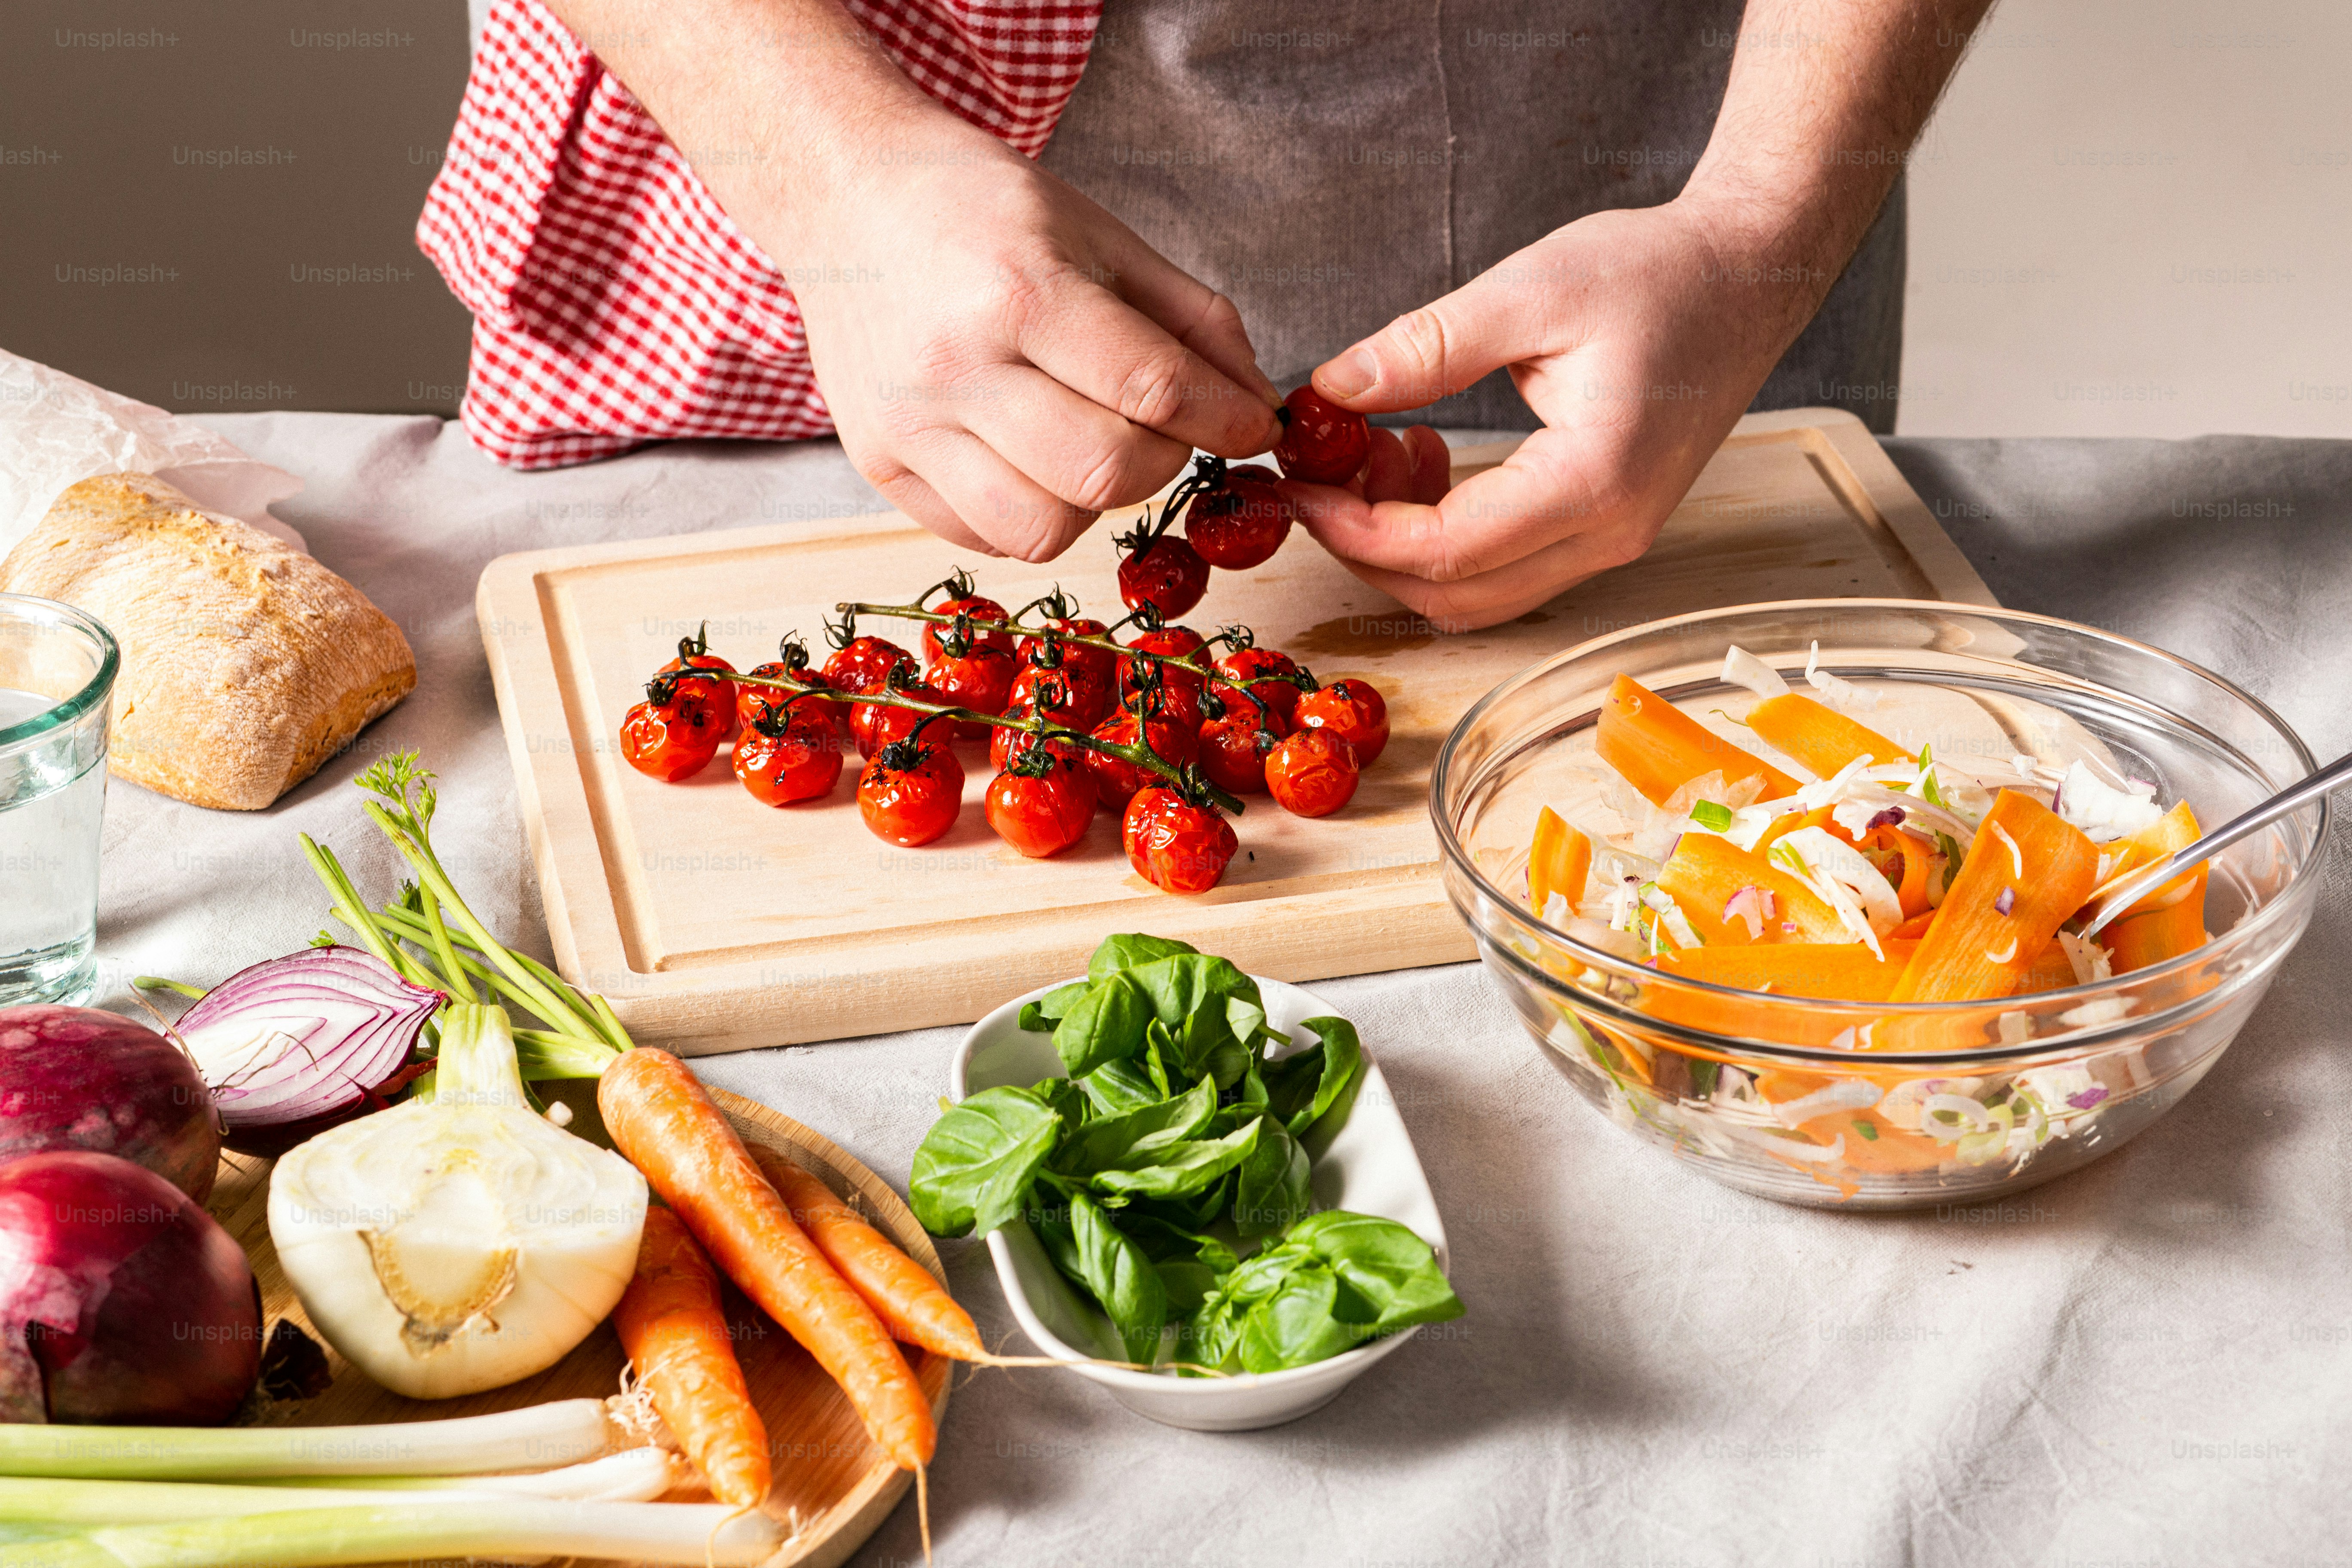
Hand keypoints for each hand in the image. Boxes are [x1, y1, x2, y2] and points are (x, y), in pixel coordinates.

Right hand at [769, 112, 1281, 560]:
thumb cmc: (982, 211)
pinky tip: (1033, 458)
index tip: (1253, 426)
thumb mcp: (1102, 236)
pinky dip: (1033, 512)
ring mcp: (909, 426)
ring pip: (1043, 528)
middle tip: (1163, 426)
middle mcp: (955, 367)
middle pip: (1103, 473)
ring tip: (1091, 443)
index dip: (1227, 419)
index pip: (1154, 389)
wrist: (850, 197)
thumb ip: (1193, 322)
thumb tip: (1257, 407)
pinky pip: (986, 536)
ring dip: (1094, 500)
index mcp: (1019, 291)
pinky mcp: (879, 464)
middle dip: (1163, 460)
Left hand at [1283, 195, 1826, 628]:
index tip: (1296, 485)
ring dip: (1406, 543)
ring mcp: (1612, 541)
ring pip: (1476, 595)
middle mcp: (1609, 534)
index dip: (1353, 530)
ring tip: (1374, 448)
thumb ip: (1426, 347)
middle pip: (1453, 595)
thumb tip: (1329, 390)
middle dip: (1367, 546)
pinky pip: (1505, 567)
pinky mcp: (1605, 529)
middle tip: (1317, 472)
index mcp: (1593, 481)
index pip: (1445, 551)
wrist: (1749, 275)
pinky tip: (1423, 457)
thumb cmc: (1657, 272)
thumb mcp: (1530, 290)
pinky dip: (1446, 533)